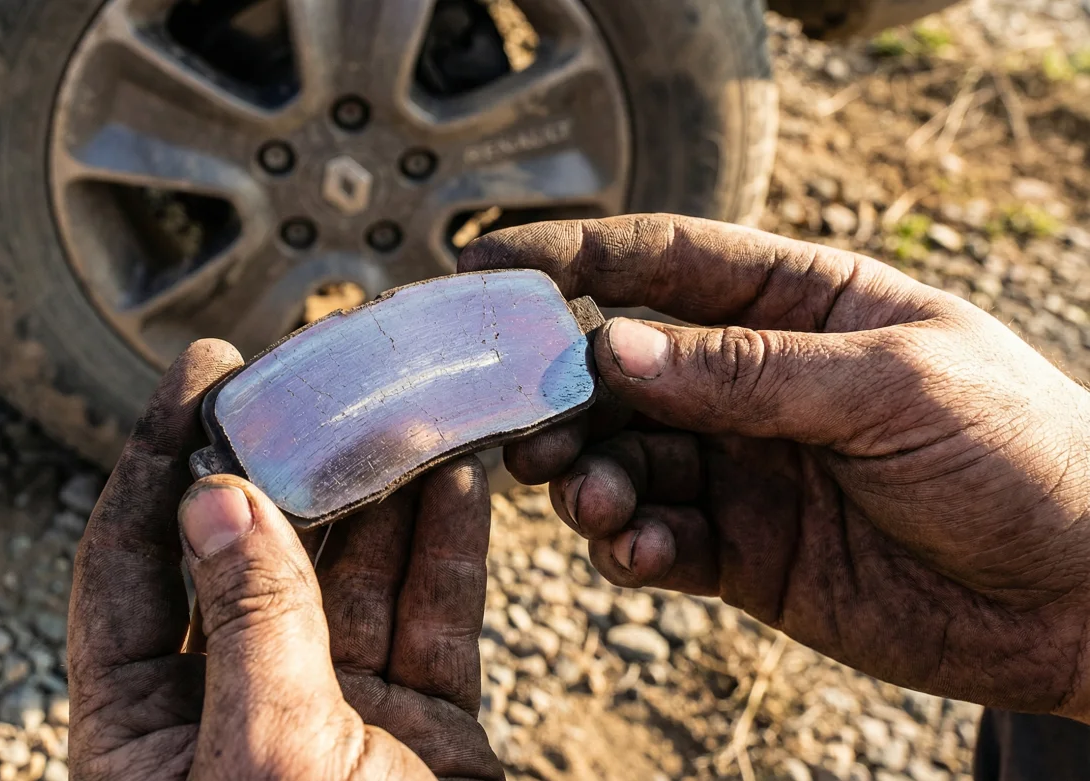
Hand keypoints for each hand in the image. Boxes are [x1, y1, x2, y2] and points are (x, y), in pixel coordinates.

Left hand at [67, 340, 502, 779]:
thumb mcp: (263, 753)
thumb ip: (249, 621)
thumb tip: (219, 498)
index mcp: (149, 730)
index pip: (131, 565)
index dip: (157, 460)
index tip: (201, 371)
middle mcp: (234, 710)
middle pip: (253, 557)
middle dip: (289, 465)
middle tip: (317, 377)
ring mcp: (333, 716)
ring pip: (354, 579)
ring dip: (381, 495)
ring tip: (405, 409)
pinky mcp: (419, 729)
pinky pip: (430, 620)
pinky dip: (445, 551)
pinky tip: (456, 479)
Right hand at [460, 215, 1089, 720]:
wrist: (1085, 601)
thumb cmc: (1022, 456)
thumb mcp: (893, 386)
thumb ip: (749, 371)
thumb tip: (617, 349)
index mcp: (799, 305)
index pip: (665, 261)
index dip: (573, 260)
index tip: (485, 268)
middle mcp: (756, 381)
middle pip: (622, 369)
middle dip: (562, 392)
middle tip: (521, 424)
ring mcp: (745, 467)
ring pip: (626, 458)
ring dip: (587, 475)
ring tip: (586, 498)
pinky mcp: (743, 552)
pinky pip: (657, 538)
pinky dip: (628, 544)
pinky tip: (632, 552)